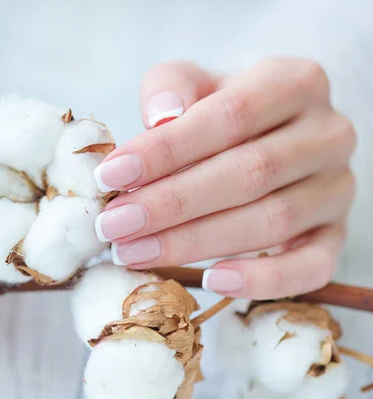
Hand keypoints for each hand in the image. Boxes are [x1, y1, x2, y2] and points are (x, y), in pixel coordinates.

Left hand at [94, 58, 355, 298]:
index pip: (229, 116)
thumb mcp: (193, 82)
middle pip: (249, 174)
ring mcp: (337, 188)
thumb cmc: (220, 111)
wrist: (268, 135)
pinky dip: (261, 279)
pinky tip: (209, 280)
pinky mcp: (335, 234)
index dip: (167, 149)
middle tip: (114, 225)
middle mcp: (328, 134)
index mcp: (295, 83)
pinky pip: (311, 267)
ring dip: (194, 242)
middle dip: (171, 204)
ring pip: (270, 222)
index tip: (111, 176)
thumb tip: (161, 116)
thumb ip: (171, 86)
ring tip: (134, 250)